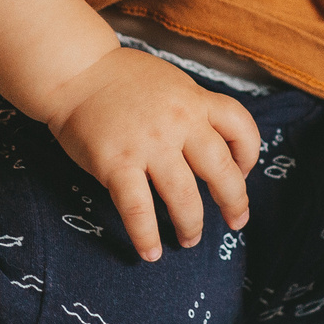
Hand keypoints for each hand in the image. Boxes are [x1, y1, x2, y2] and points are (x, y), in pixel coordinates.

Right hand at [44, 47, 259, 261]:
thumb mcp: (170, 81)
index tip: (243, 172)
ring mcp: (148, 144)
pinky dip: (146, 236)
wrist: (74, 70)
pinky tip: (151, 253)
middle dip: (234, 202)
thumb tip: (214, 144)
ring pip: (184, 196)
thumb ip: (192, 108)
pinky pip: (138, 209)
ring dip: (191, 225)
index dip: (249, 154)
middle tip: (236, 222)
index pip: (241, 127)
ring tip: (190, 240)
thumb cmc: (120, 77)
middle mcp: (178, 121)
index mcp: (194, 99)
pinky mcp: (116, 163)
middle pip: (221, 170)